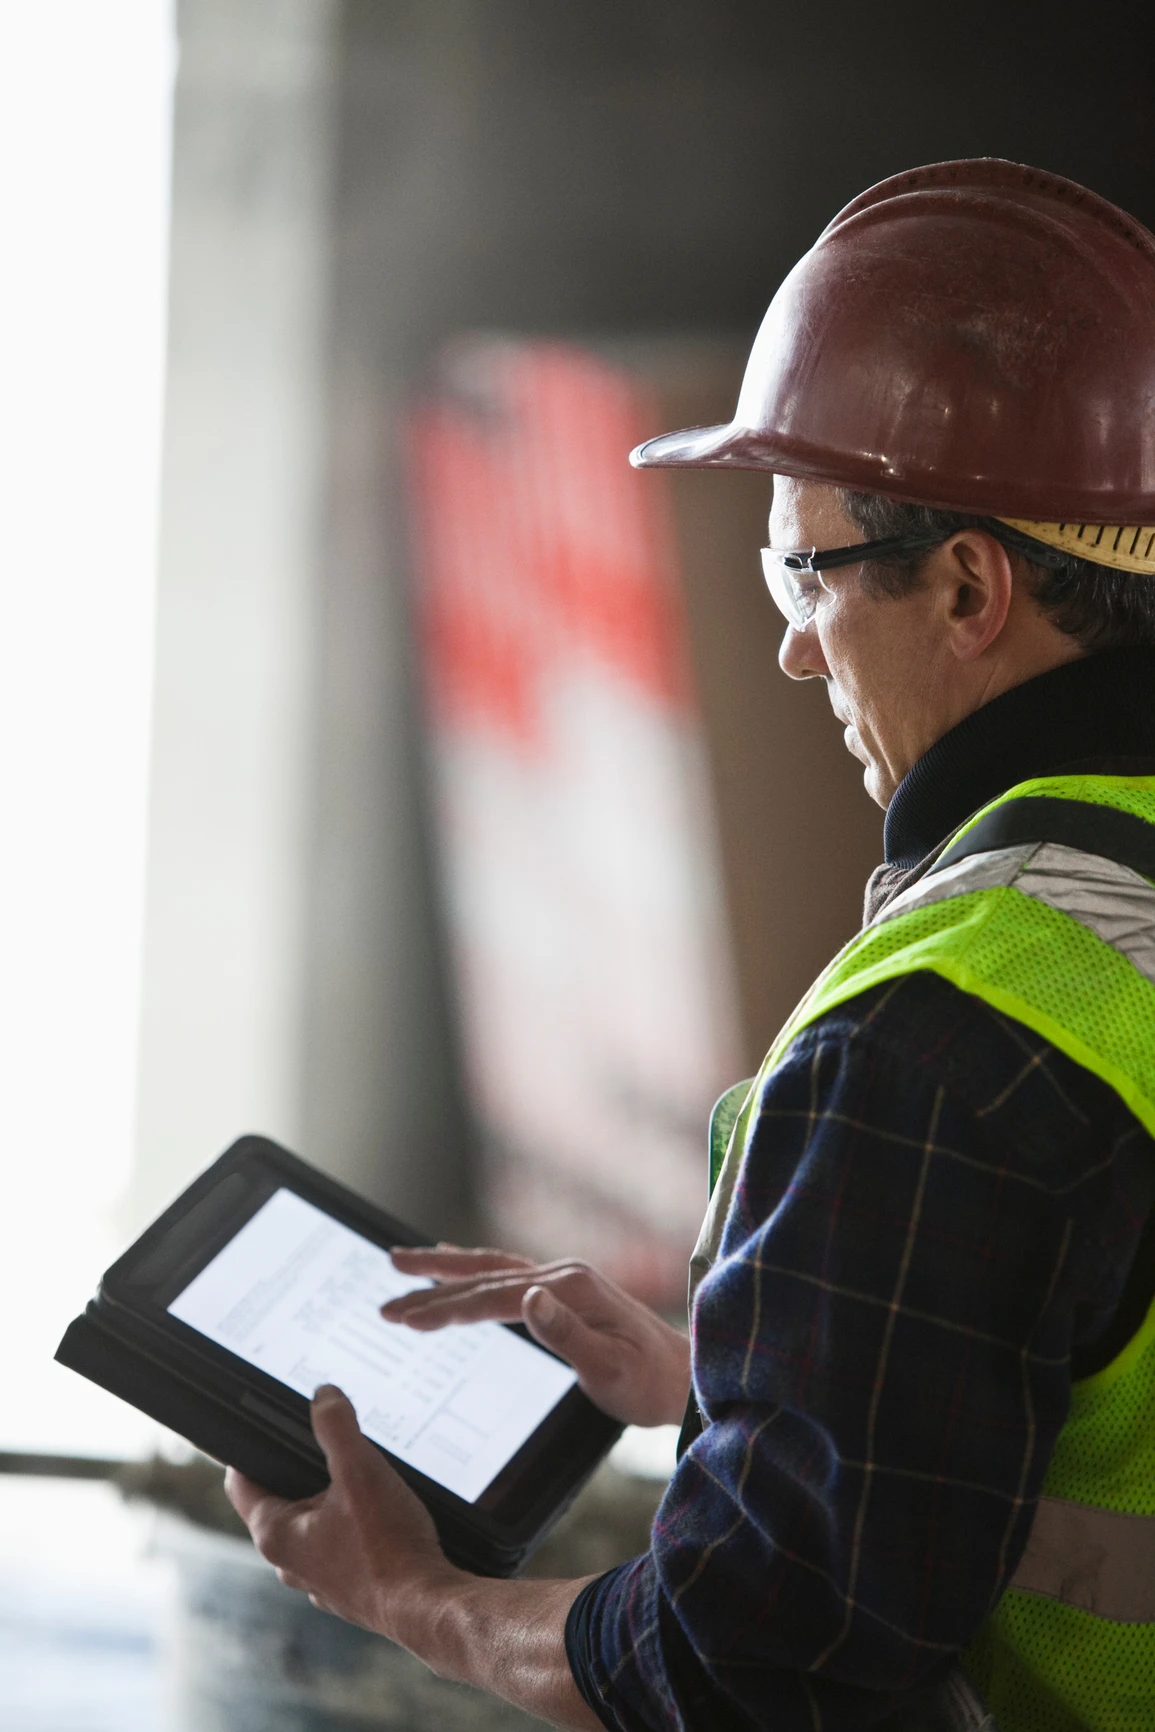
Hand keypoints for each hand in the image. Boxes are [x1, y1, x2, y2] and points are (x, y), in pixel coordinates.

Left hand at [226, 1385, 602, 1729]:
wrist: (428, 1605)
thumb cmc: (389, 1545)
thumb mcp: (360, 1469)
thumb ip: (336, 1426)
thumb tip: (323, 1395)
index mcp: (276, 1535)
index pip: (241, 1484)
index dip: (250, 1451)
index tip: (269, 1427)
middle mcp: (290, 1563)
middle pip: (281, 1503)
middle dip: (303, 1472)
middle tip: (330, 1445)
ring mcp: (320, 1582)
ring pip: (314, 1528)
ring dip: (332, 1503)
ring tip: (362, 1478)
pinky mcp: (350, 1590)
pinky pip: (342, 1548)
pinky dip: (355, 1530)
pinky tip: (382, 1516)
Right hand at [382, 1246, 691, 1427]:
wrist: (685, 1378)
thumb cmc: (649, 1382)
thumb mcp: (610, 1369)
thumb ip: (567, 1333)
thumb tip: (528, 1297)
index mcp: (570, 1288)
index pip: (494, 1297)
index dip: (446, 1309)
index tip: (403, 1319)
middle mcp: (562, 1274)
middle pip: (484, 1277)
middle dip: (430, 1288)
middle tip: (383, 1300)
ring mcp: (562, 1280)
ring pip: (490, 1267)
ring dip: (443, 1268)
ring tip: (399, 1262)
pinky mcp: (562, 1292)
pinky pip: (505, 1271)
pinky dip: (472, 1267)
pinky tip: (451, 1263)